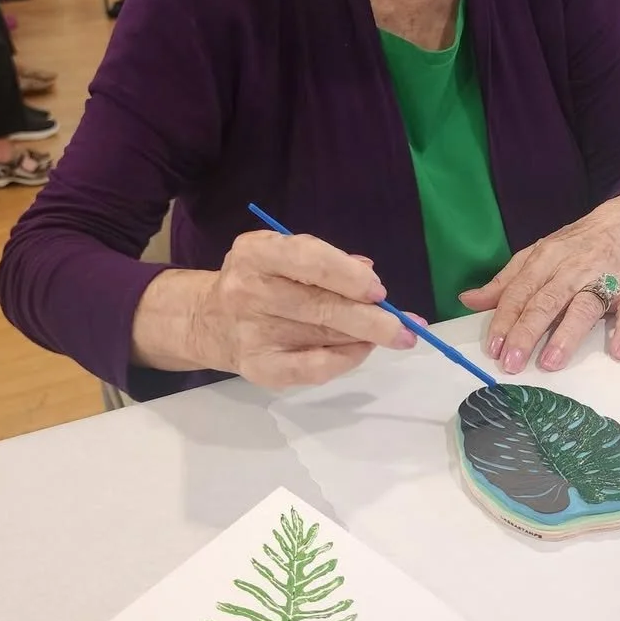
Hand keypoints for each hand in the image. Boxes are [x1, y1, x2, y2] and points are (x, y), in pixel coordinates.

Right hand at [188, 231, 418, 388]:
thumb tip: (369, 276)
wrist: (210, 319)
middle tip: (409, 327)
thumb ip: (324, 261)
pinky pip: (312, 368)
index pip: (308, 260)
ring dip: (367, 338)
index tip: (380, 291)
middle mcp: (248, 290)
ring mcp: (251, 332)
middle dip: (372, 318)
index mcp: (256, 252)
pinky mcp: (258, 367)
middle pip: (320, 305)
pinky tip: (363, 351)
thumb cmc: (261, 280)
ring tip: (398, 336)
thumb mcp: (284, 256)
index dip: (349, 276)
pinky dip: (345, 360)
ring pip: (322, 337)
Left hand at [460, 193, 619, 374]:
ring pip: (583, 307)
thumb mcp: (537, 255)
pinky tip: (618, 351)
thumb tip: (468, 300)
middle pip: (546, 302)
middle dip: (527, 332)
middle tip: (512, 362)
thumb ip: (505, 281)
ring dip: (567, 335)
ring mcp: (604, 278)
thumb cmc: (577, 244)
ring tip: (550, 362)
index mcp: (545, 259)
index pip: (519, 292)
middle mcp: (572, 268)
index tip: (493, 347)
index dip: (504, 320)